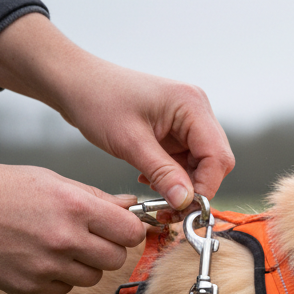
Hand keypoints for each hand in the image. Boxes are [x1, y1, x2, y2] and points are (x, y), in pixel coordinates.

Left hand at [0, 13, 234, 209]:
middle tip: (169, 208)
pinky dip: (172, 177)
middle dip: (195, 189)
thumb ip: (162, 173)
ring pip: (201, 166)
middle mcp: (196, 110)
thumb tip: (186, 203)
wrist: (76, 83)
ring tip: (155, 193)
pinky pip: (185, 161)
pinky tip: (149, 178)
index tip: (183, 209)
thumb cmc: (99, 101)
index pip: (217, 157)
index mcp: (192, 105)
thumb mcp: (130, 143)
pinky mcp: (176, 130)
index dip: (205, 188)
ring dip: (182, 185)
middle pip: (215, 162)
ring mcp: (187, 120)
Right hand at [0, 124, 147, 293]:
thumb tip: (128, 207)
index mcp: (74, 206)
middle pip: (116, 259)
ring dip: (83, 265)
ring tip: (57, 245)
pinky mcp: (30, 287)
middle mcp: (64, 239)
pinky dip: (58, 277)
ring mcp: (47, 267)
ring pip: (91, 278)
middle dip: (107, 248)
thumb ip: (93, 198)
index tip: (119, 227)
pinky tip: (38, 258)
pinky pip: (63, 289)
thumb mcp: (49, 180)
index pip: (130, 232)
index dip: (128, 230)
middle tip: (88, 237)